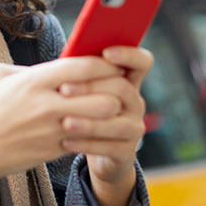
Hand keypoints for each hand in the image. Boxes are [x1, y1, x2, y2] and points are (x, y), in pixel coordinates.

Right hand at [0, 56, 122, 205]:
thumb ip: (30, 69)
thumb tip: (55, 67)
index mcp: (33, 80)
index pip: (85, 66)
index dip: (107, 63)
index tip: (113, 63)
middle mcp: (47, 105)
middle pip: (105, 95)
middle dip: (117, 90)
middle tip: (118, 88)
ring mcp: (52, 131)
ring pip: (103, 121)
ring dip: (114, 115)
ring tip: (113, 111)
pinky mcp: (54, 152)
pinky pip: (90, 142)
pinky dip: (100, 136)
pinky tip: (99, 131)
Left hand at [57, 46, 152, 205]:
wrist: (92, 149)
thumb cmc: (82, 109)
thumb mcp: (82, 89)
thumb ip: (80, 73)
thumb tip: (65, 58)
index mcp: (127, 81)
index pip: (141, 62)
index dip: (128, 55)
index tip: (106, 53)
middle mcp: (135, 103)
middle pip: (123, 88)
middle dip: (92, 87)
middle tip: (63, 90)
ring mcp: (134, 128)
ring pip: (118, 122)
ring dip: (89, 122)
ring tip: (64, 122)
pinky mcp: (127, 152)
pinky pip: (109, 147)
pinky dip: (85, 144)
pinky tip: (65, 141)